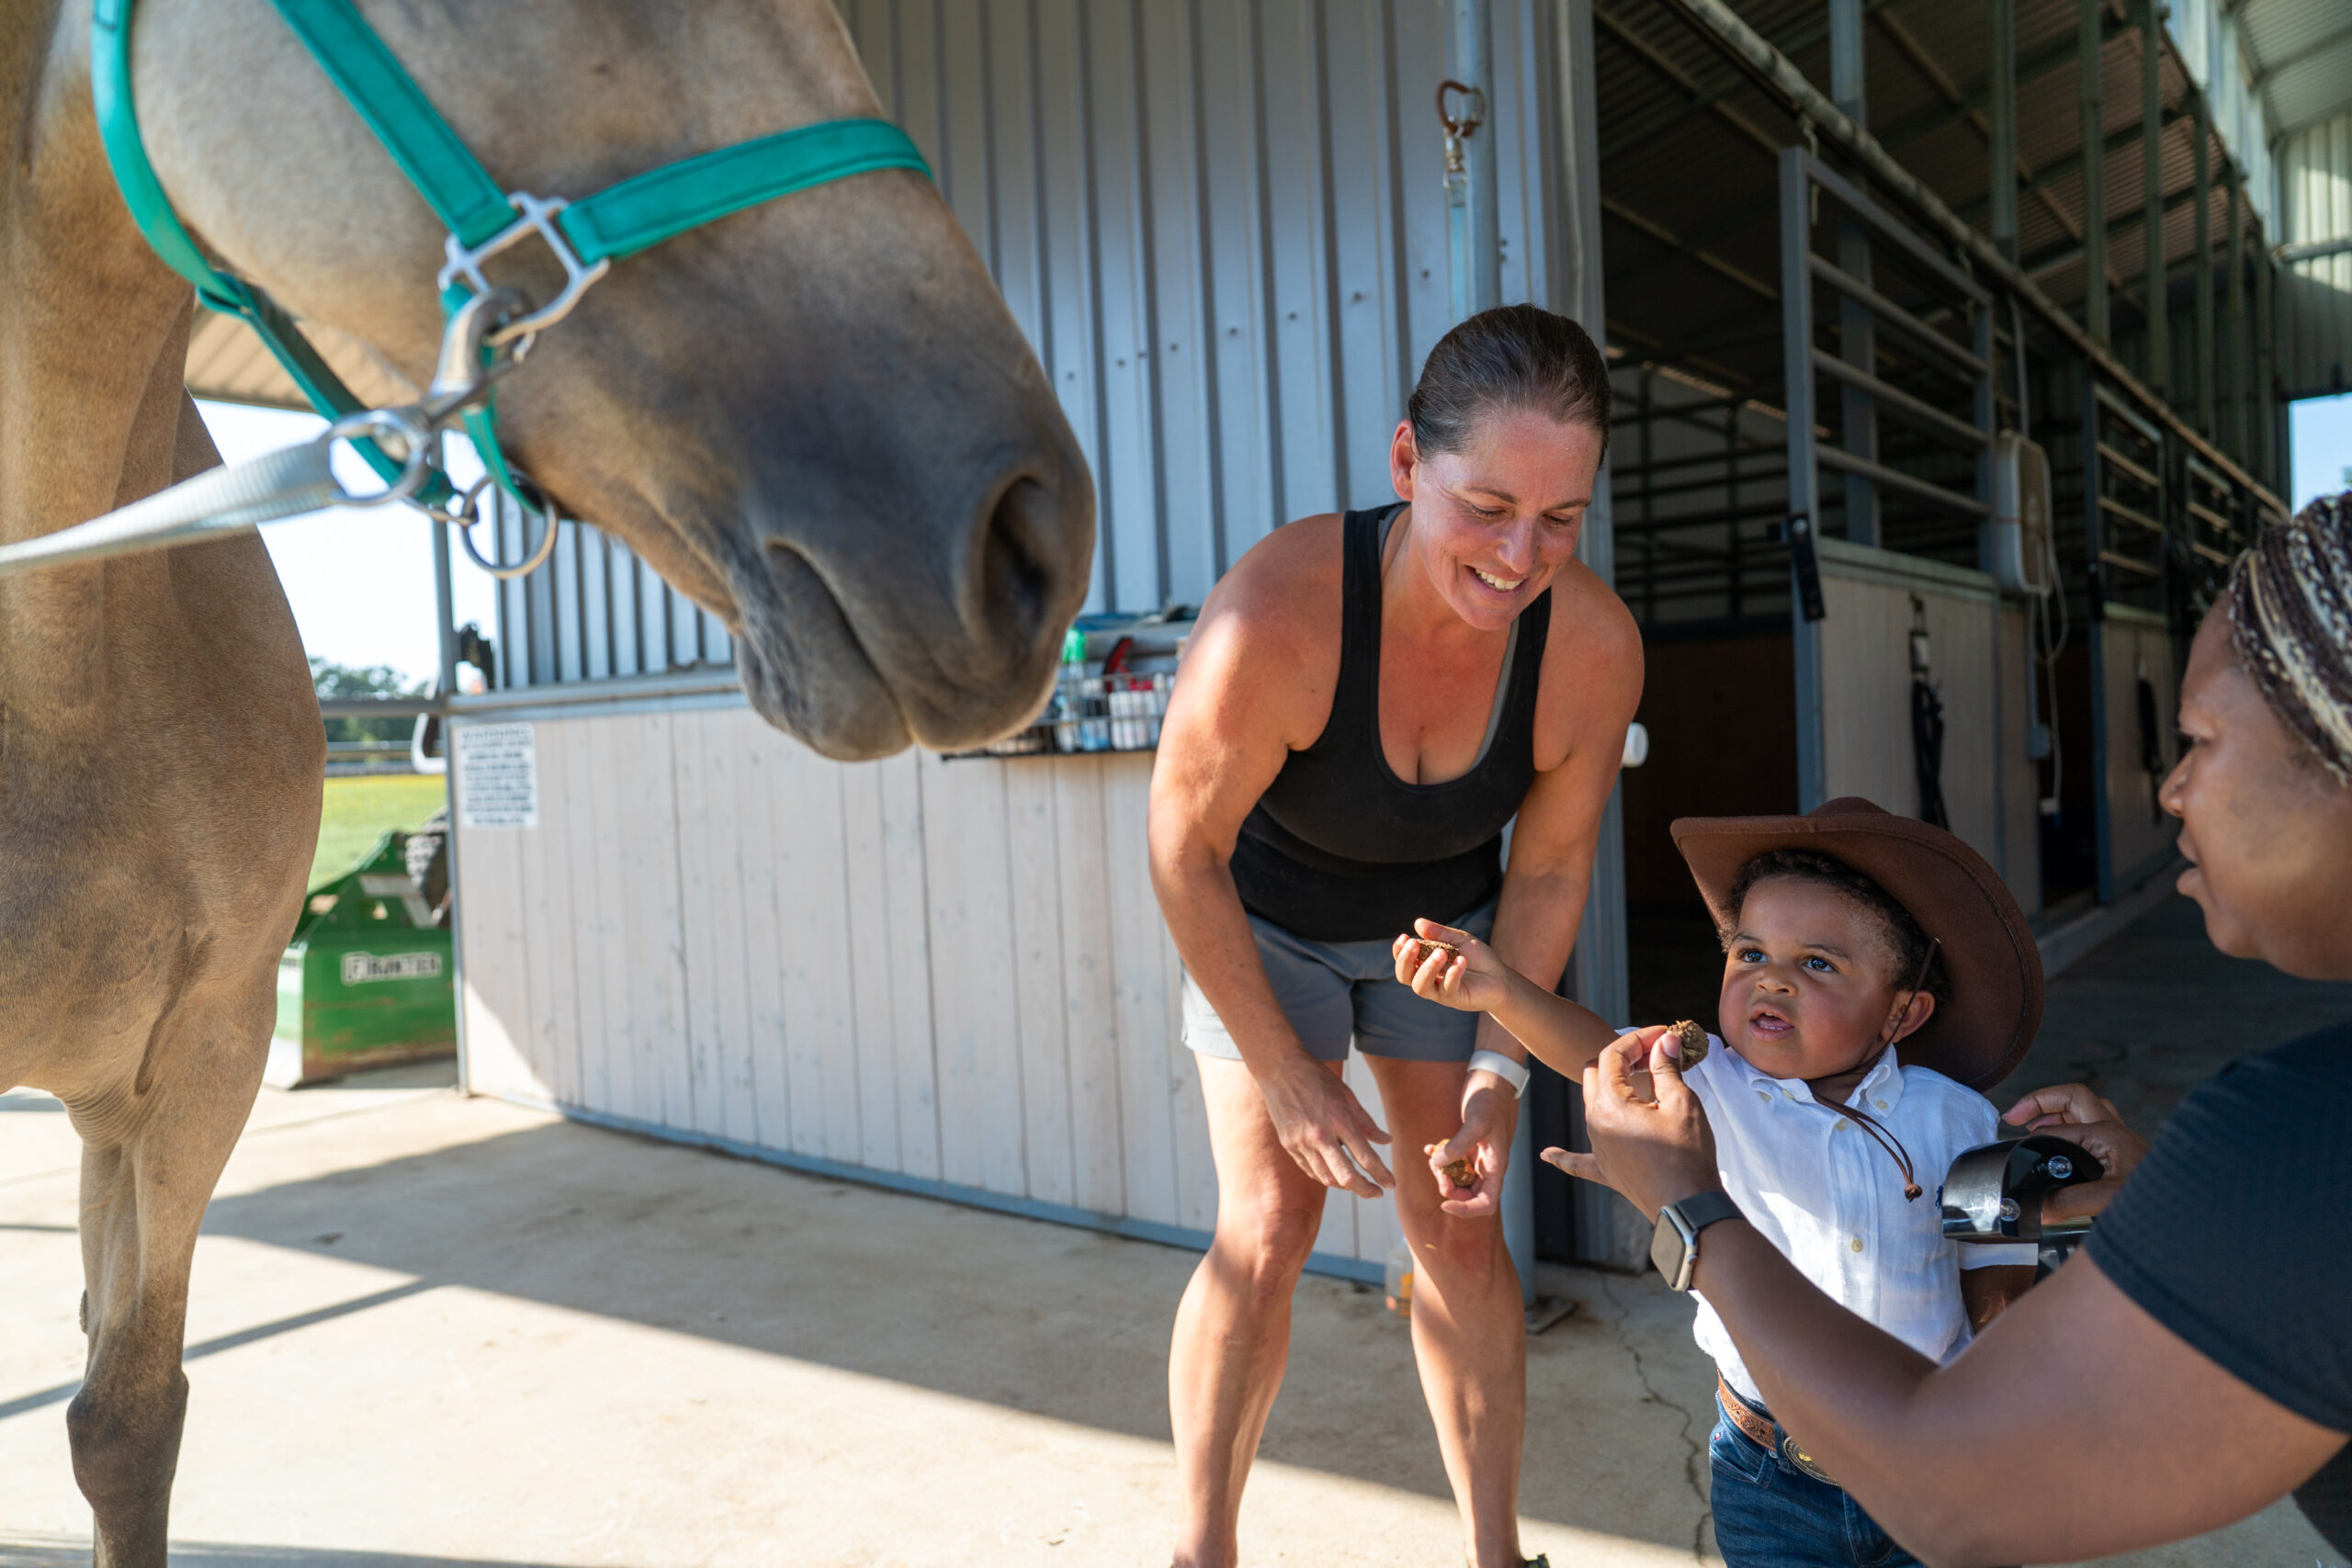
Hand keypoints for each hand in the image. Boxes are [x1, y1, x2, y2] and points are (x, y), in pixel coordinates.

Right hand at [1257, 1055, 1394, 1197]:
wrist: (1280, 1069)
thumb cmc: (1317, 1079)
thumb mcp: (1347, 1096)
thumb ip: (1367, 1122)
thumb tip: (1387, 1141)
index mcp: (1339, 1120)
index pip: (1366, 1158)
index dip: (1382, 1175)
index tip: (1391, 1184)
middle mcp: (1320, 1135)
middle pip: (1347, 1176)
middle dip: (1366, 1190)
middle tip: (1377, 1194)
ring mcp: (1302, 1142)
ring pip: (1327, 1178)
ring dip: (1346, 1186)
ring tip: (1358, 1184)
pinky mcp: (1289, 1145)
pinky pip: (1311, 1170)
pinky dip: (1326, 1177)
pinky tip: (1336, 1175)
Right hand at [1392, 920, 1510, 1013]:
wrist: (1500, 977)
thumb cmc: (1477, 958)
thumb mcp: (1459, 940)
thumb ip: (1439, 933)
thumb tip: (1417, 923)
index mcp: (1425, 965)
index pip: (1404, 962)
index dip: (1399, 951)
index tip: (1404, 937)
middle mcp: (1429, 980)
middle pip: (1404, 976)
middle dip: (1405, 960)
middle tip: (1414, 943)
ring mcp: (1440, 992)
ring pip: (1420, 986)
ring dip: (1427, 968)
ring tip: (1441, 952)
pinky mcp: (1456, 999)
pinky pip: (1447, 990)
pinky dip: (1452, 975)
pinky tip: (1461, 961)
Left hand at [1423, 1071, 1518, 1216]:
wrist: (1491, 1078)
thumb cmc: (1489, 1099)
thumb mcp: (1475, 1121)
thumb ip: (1458, 1144)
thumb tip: (1439, 1165)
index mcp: (1496, 1166)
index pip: (1486, 1203)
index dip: (1466, 1210)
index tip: (1445, 1204)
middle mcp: (1488, 1166)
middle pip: (1469, 1195)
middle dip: (1450, 1190)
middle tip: (1436, 1172)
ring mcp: (1477, 1157)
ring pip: (1458, 1179)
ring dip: (1442, 1174)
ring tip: (1432, 1156)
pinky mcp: (1467, 1146)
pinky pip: (1452, 1162)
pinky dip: (1438, 1159)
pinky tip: (1428, 1148)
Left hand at [1539, 1026, 1713, 1219]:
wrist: (1687, 1207)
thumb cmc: (1687, 1154)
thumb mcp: (1681, 1102)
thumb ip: (1667, 1067)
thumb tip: (1665, 1041)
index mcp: (1609, 1102)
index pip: (1613, 1054)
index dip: (1638, 1038)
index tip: (1664, 1033)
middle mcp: (1594, 1121)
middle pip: (1596, 1074)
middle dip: (1623, 1058)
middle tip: (1655, 1055)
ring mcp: (1597, 1148)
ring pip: (1592, 1104)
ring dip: (1613, 1087)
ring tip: (1645, 1080)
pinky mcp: (1606, 1171)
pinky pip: (1579, 1160)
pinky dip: (1565, 1154)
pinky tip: (1547, 1154)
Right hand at [2001, 1082, 2148, 1224]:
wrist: (2189, 1209)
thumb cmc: (2157, 1201)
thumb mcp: (2108, 1201)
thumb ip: (2068, 1203)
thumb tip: (2036, 1208)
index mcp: (2106, 1134)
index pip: (2056, 1130)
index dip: (2031, 1142)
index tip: (2012, 1155)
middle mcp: (2112, 1129)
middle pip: (2071, 1097)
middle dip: (2039, 1101)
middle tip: (2014, 1117)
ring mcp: (2118, 1138)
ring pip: (2083, 1107)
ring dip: (2055, 1110)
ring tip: (2032, 1124)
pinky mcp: (2121, 1151)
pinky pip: (2090, 1123)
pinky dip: (2069, 1125)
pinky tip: (2061, 1144)